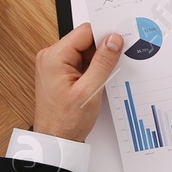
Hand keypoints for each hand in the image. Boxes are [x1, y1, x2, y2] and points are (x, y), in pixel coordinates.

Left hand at [31, 23, 123, 140]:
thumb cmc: (66, 121)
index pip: (85, 32)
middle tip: (113, 65)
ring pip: (84, 51)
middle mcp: (50, 57)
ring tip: (100, 79)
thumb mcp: (90, 90)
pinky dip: (91, 68)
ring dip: (96, 61)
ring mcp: (54, 64)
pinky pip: (80, 61)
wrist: (55, 140)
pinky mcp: (59, 72)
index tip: (120, 42)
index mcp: (54, 57)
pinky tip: (96, 81)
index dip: (104, 36)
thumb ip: (103, 62)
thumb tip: (114, 40)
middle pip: (84, 40)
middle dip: (101, 51)